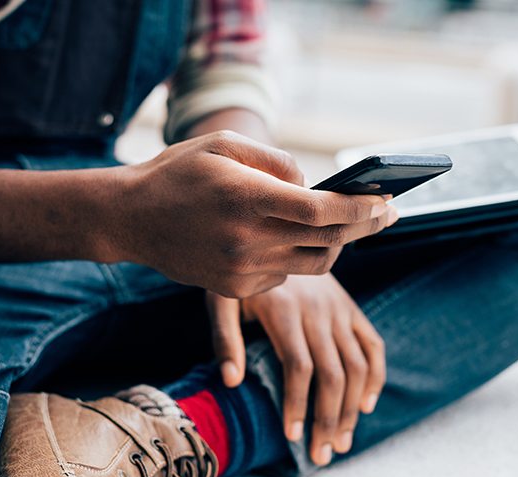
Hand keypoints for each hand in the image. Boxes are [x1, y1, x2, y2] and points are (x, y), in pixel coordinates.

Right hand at [103, 131, 395, 298]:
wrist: (130, 218)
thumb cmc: (178, 172)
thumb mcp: (225, 145)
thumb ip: (276, 162)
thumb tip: (314, 187)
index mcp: (247, 198)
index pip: (322, 210)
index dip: (361, 208)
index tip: (387, 201)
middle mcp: (248, 239)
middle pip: (328, 240)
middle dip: (366, 226)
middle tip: (388, 213)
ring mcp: (242, 269)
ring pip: (314, 265)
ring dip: (336, 245)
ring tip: (345, 225)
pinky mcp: (235, 289)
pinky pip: (285, 276)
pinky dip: (296, 257)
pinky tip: (289, 238)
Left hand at [206, 274, 386, 465]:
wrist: (279, 231)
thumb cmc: (242, 272)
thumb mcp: (222, 297)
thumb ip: (224, 338)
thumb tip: (231, 382)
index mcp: (285, 309)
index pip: (299, 366)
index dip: (298, 404)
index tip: (292, 436)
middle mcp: (319, 310)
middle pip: (333, 373)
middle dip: (328, 419)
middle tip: (322, 456)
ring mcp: (340, 308)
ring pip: (357, 365)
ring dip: (353, 409)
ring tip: (342, 443)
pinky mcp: (351, 308)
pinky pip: (373, 345)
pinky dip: (375, 377)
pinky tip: (366, 406)